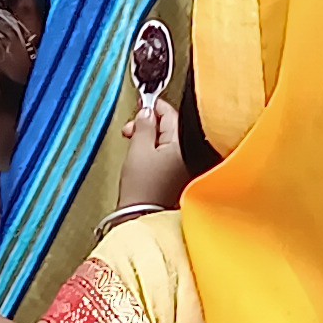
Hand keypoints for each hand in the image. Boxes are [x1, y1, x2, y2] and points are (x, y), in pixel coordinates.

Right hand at [114, 87, 189, 212]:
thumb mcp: (138, 150)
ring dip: (151, 138)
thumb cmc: (143, 190)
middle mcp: (190, 154)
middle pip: (171, 127)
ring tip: (134, 145)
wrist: (142, 217)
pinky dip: (156, 152)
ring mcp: (186, 166)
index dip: (153, 107)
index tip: (142, 105)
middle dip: (150, 124)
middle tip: (132, 129)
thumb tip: (146, 112)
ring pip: (169, 141)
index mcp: (184, 144)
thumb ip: (143, 126)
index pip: (171, 114)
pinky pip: (169, 155)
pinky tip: (143, 158)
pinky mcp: (179, 177)